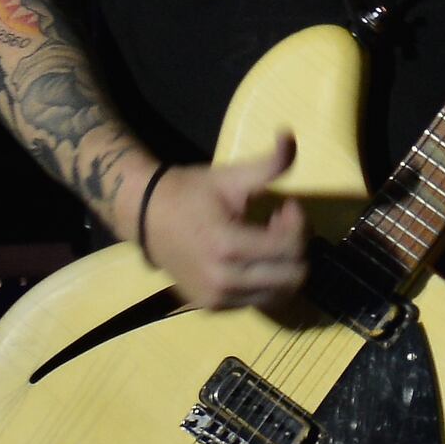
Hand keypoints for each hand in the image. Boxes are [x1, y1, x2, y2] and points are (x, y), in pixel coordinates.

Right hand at [143, 133, 309, 308]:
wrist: (144, 217)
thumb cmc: (190, 194)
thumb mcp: (230, 177)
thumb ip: (268, 164)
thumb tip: (290, 137)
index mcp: (228, 246)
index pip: (291, 248)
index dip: (300, 224)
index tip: (288, 205)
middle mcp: (224, 281)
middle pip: (293, 277)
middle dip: (295, 247)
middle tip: (279, 224)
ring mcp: (218, 299)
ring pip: (280, 294)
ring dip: (284, 266)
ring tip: (266, 240)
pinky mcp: (213, 307)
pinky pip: (259, 300)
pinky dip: (266, 280)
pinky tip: (253, 255)